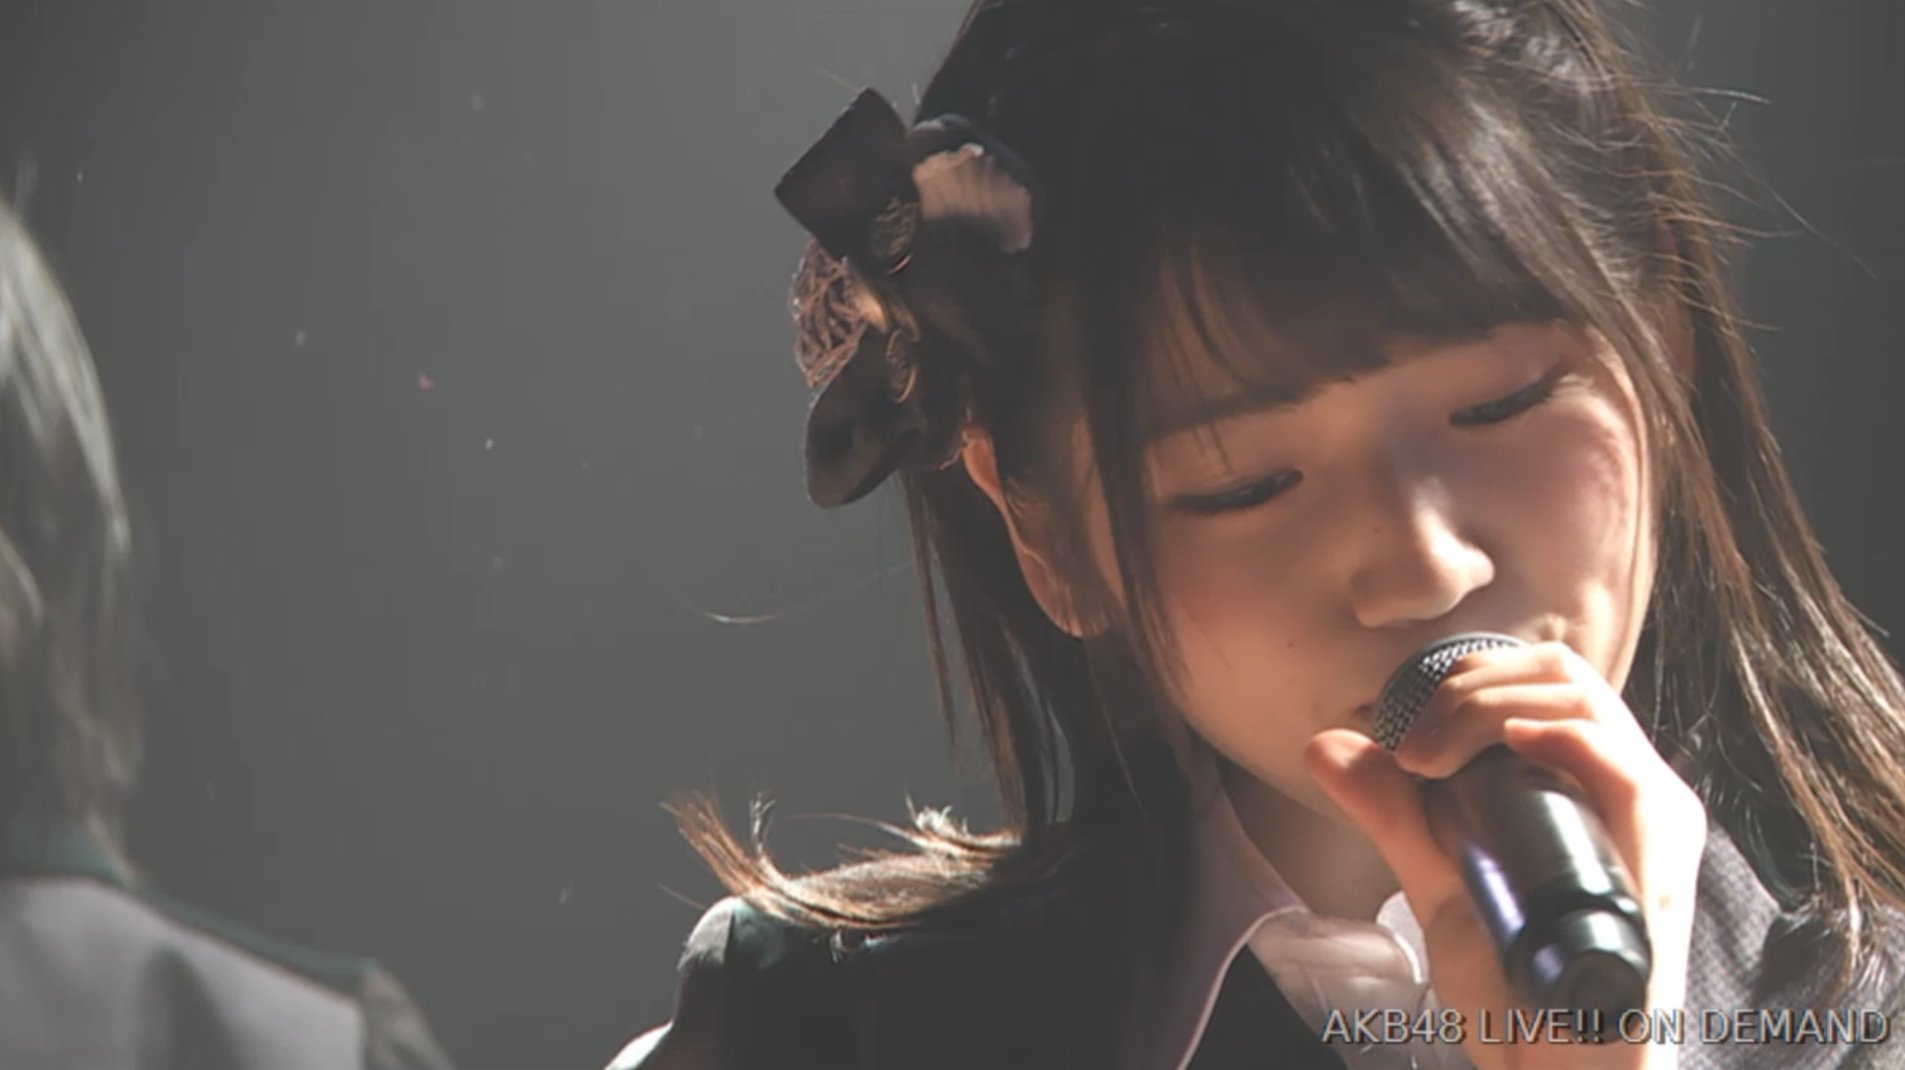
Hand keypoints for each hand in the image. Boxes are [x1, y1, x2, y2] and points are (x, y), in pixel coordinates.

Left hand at [1305, 641, 1706, 1069]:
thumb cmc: (1516, 993)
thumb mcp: (1439, 884)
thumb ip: (1393, 814)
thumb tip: (1325, 745)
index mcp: (1593, 790)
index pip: (1545, 681)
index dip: (1470, 675)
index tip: (1403, 724)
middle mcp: (1633, 797)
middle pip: (1561, 677)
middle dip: (1471, 686)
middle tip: (1410, 744)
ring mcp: (1651, 829)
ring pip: (1580, 705)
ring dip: (1488, 709)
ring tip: (1425, 760)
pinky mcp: (1657, 870)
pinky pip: (1625, 773)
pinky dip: (1561, 739)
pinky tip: (1510, 746)